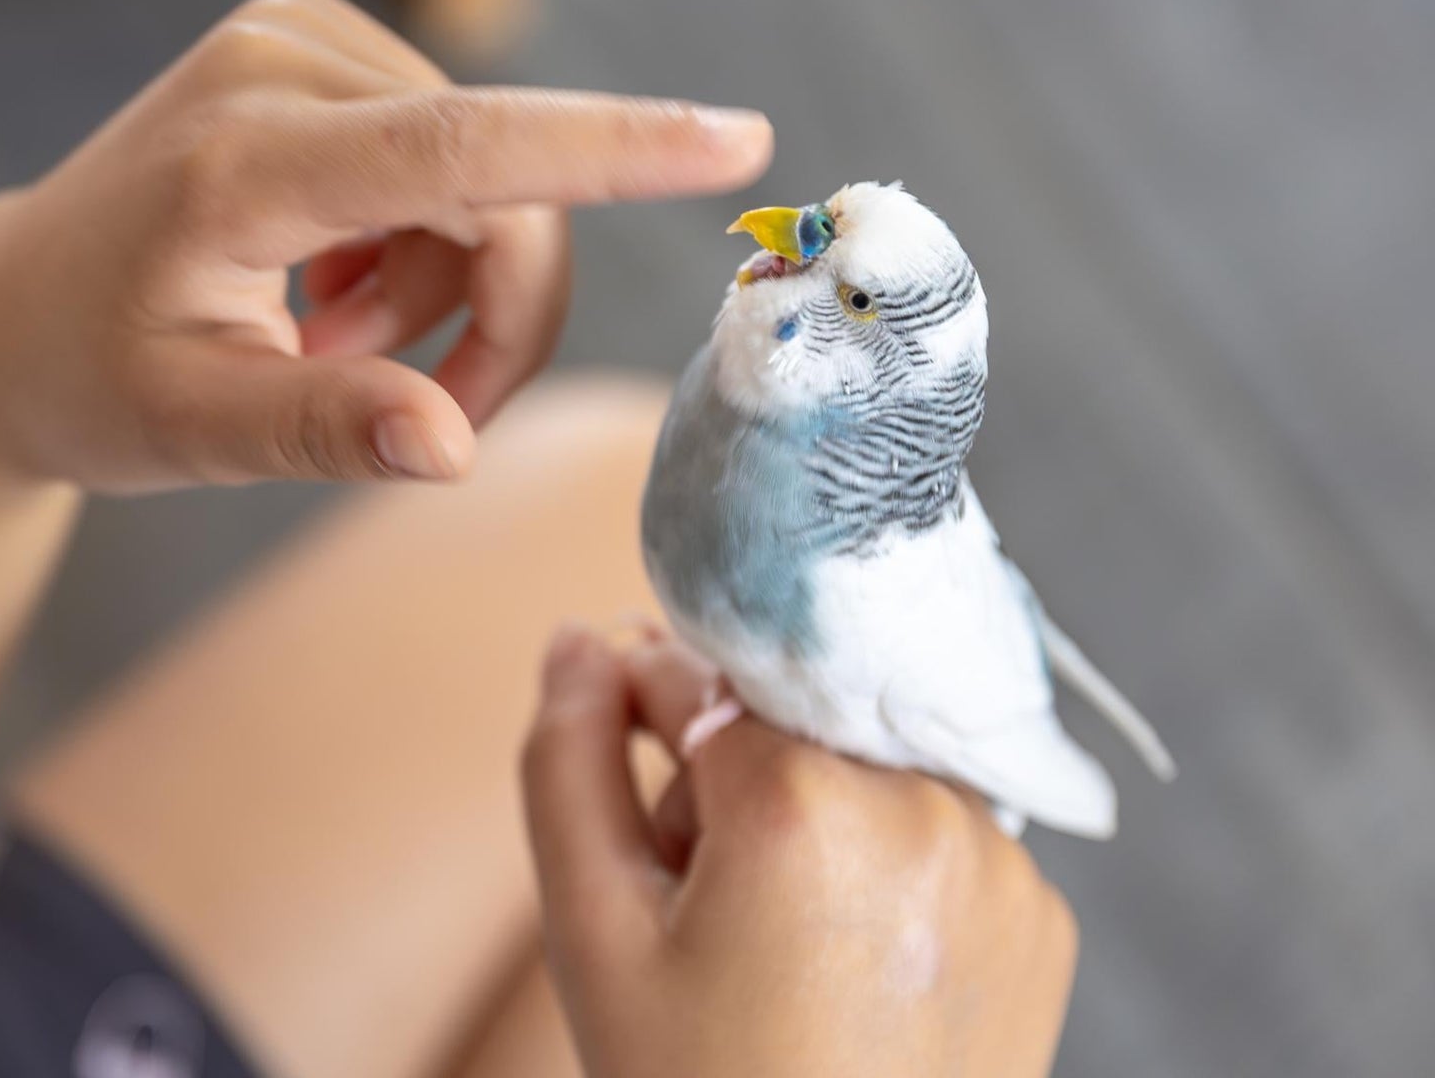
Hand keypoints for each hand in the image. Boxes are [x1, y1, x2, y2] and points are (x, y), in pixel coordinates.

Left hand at [0, 0, 772, 492]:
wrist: (11, 312)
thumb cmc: (88, 381)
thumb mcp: (191, 431)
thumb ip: (323, 431)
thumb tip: (451, 448)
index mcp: (237, 164)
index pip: (454, 146)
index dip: (607, 145)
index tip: (734, 137)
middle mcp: (273, 66)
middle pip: (497, 188)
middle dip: (495, 315)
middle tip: (429, 413)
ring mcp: (295, 38)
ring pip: (486, 176)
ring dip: (446, 287)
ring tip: (331, 346)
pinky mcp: (314, 43)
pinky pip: (450, 152)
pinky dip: (420, 242)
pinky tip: (329, 290)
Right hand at [521, 626, 1078, 1077]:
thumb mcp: (594, 934)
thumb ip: (567, 761)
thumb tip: (578, 642)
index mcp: (803, 798)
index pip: (695, 675)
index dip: (642, 728)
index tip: (637, 804)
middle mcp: (923, 803)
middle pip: (785, 723)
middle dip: (726, 782)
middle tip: (697, 901)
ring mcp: (1001, 861)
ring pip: (864, 772)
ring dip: (811, 820)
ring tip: (777, 944)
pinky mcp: (1042, 914)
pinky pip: (938, 838)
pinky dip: (886, 871)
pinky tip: (848, 966)